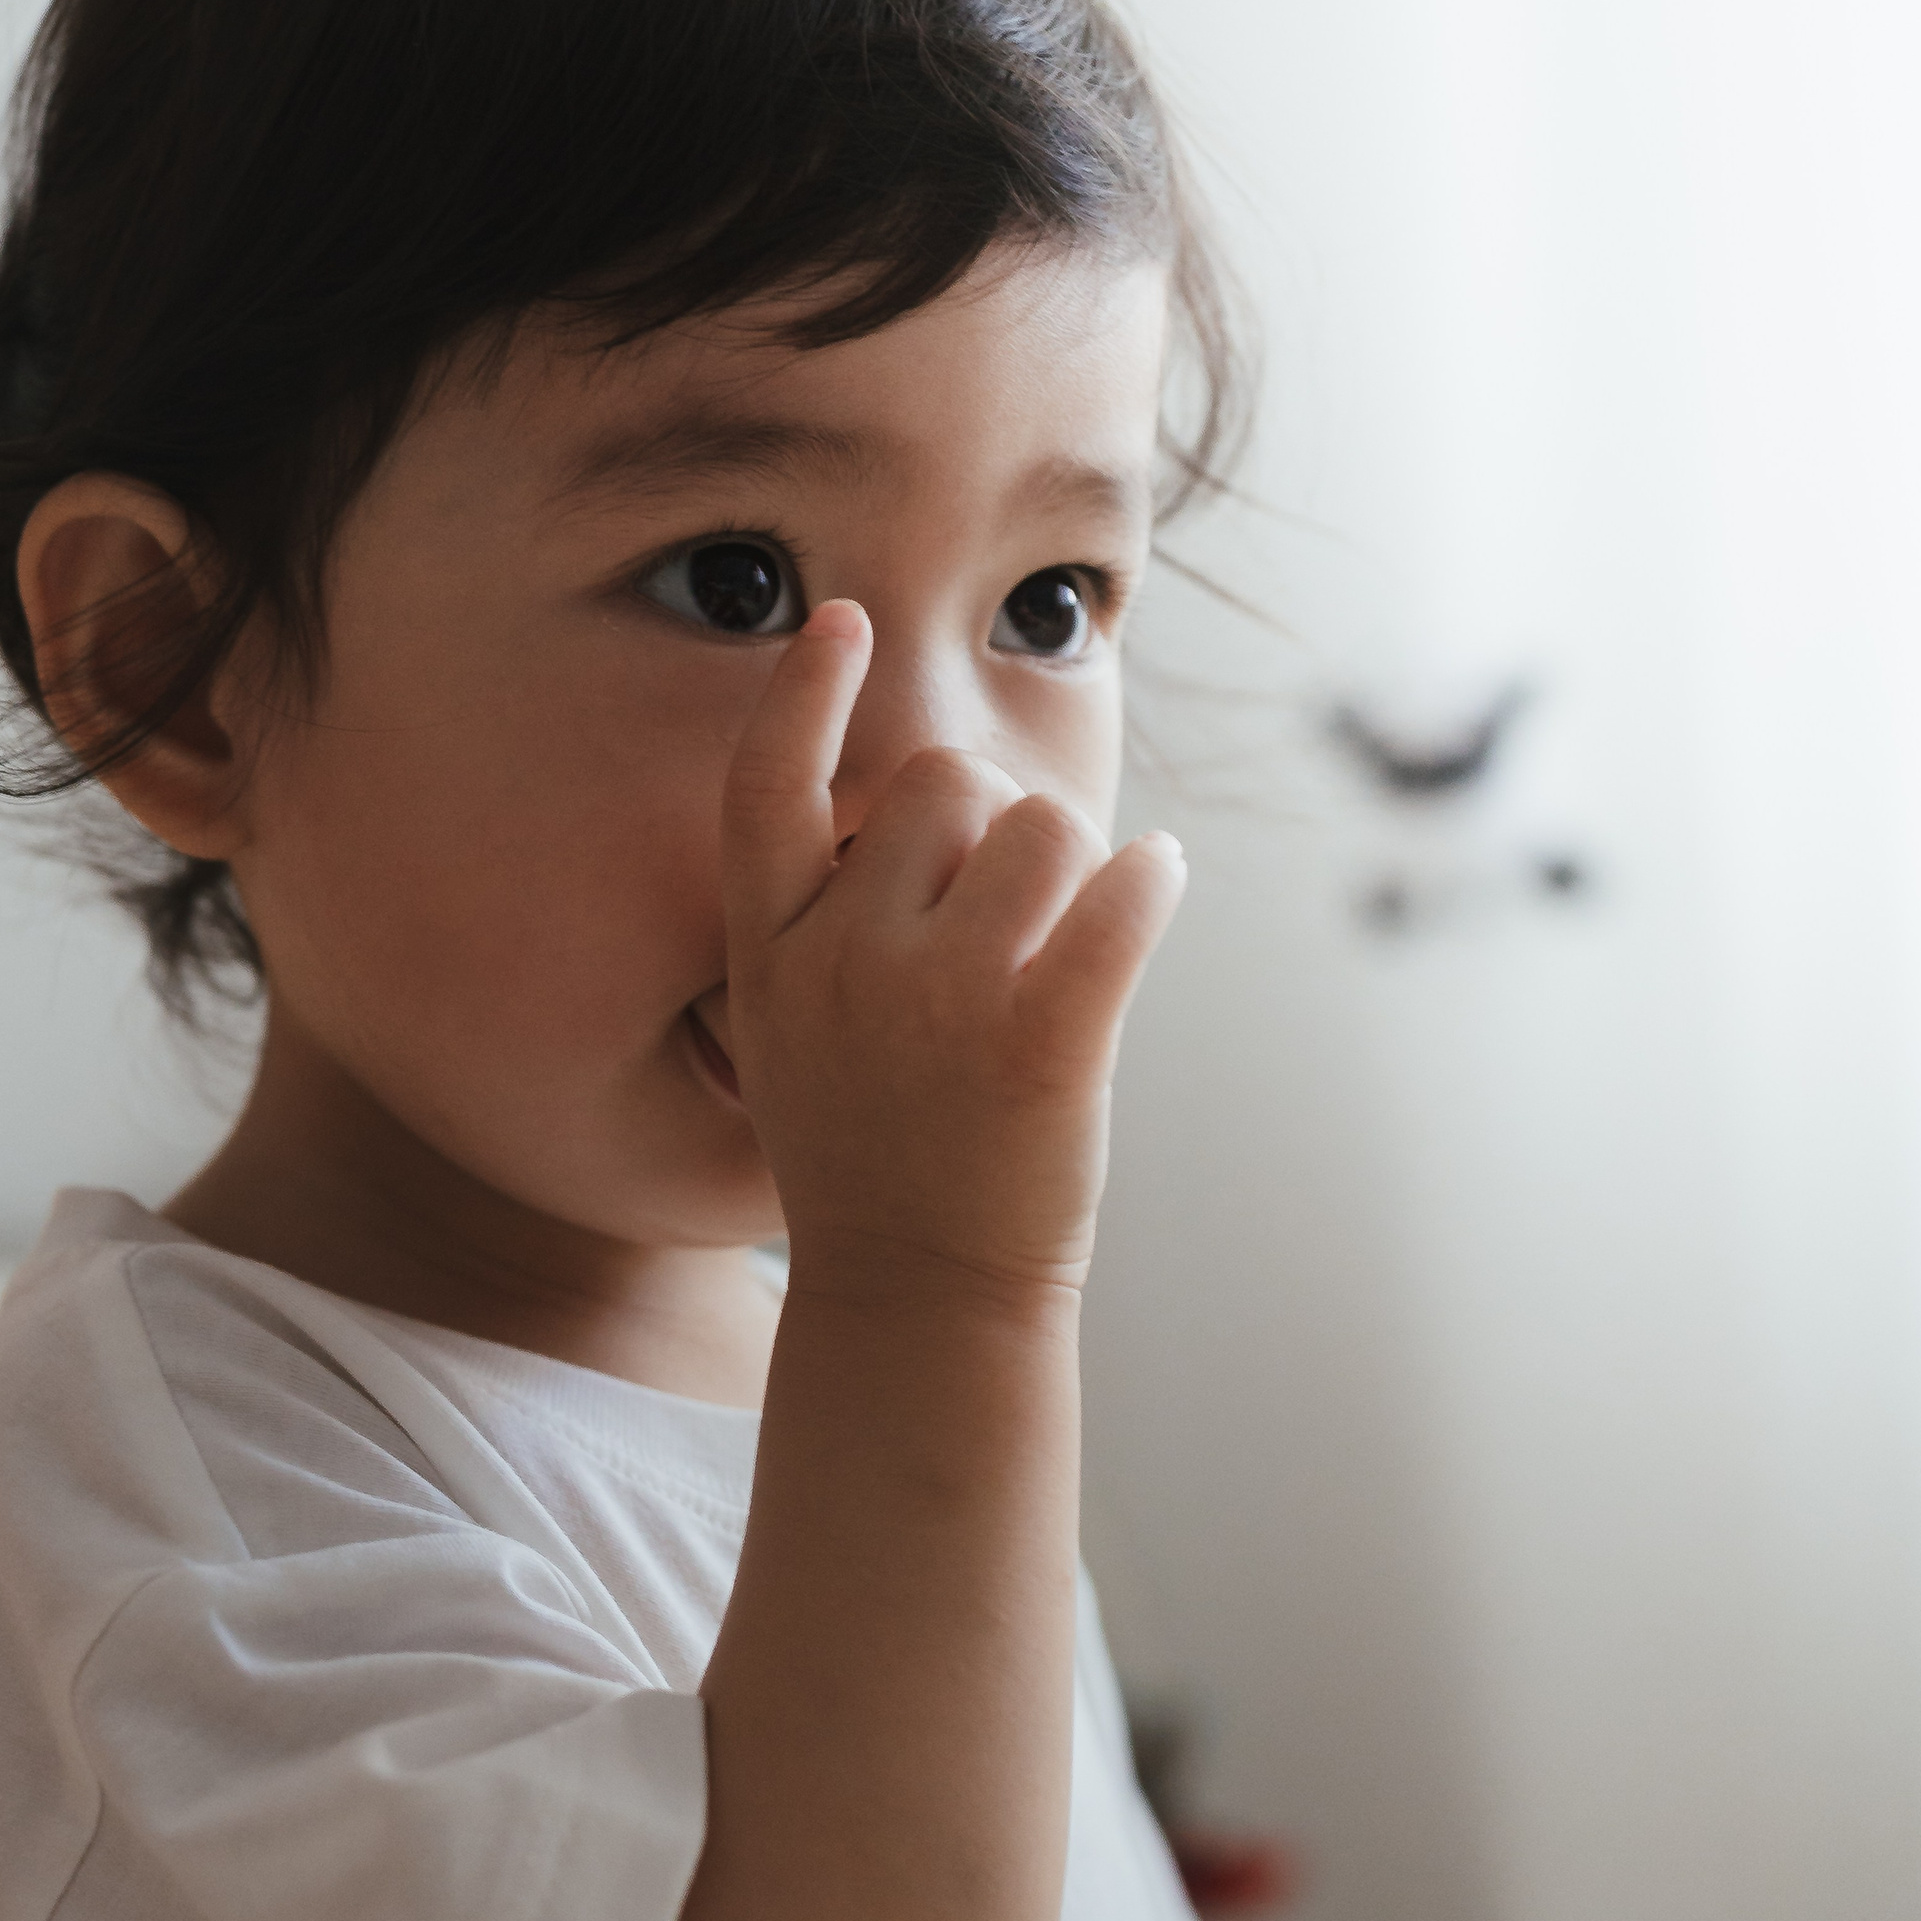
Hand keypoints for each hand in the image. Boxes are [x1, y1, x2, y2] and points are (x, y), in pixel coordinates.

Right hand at [720, 600, 1185, 1296]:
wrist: (920, 1300)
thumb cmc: (869, 1152)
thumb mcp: (791, 1034)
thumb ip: (830, 924)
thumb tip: (932, 800)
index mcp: (772, 956)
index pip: (764, 790)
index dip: (800, 694)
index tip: (842, 620)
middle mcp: (844, 965)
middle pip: (938, 781)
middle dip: (987, 814)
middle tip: (1005, 901)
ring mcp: (942, 1004)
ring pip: (1041, 825)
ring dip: (1073, 861)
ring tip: (1068, 930)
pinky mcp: (1045, 1043)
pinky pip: (1125, 895)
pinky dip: (1154, 880)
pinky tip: (1156, 886)